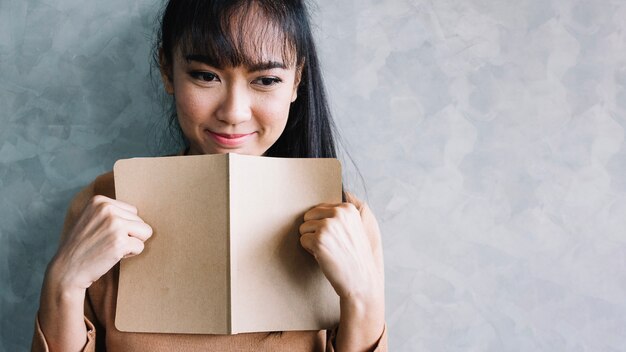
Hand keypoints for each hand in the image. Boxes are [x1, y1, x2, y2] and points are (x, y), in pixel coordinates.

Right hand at [48, 195, 152, 291]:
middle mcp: (107, 208)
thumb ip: (110, 211)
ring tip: (111, 248)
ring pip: (145, 232)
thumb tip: (136, 210)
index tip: (104, 234)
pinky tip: (113, 255)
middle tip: (107, 243)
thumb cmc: (82, 247)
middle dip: (129, 235)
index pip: (133, 211)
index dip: (123, 226)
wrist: (66, 270)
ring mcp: (114, 224)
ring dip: (132, 243)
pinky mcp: (120, 241)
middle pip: (140, 221)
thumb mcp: (90, 218)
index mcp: (99, 200)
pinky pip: (140, 246)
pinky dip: (131, 254)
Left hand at [299, 202, 385, 350]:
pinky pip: (302, 240)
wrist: (361, 281)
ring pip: (303, 227)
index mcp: (348, 209)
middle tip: (330, 244)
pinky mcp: (318, 240)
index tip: (335, 237)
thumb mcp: (355, 228)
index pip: (320, 208)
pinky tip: (323, 256)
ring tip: (328, 250)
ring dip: (311, 240)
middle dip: (314, 230)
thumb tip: (324, 202)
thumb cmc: (355, 256)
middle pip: (309, 215)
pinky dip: (309, 250)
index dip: (323, 224)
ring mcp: (328, 226)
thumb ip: (341, 214)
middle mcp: (338, 214)